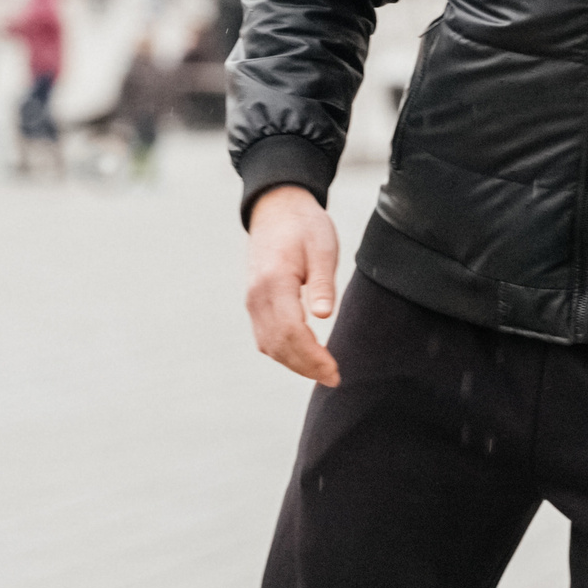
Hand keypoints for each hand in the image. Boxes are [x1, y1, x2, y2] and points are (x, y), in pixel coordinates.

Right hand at [247, 185, 342, 385]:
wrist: (276, 209)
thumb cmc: (305, 226)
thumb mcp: (323, 247)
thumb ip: (322, 282)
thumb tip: (322, 316)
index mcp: (274, 281)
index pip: (290, 332)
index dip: (312, 357)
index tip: (334, 370)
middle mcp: (257, 296)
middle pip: (277, 345)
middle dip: (305, 367)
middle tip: (333, 378)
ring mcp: (252, 300)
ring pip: (268, 345)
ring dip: (293, 363)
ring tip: (322, 373)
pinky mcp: (254, 302)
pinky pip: (264, 336)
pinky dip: (283, 352)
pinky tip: (304, 356)